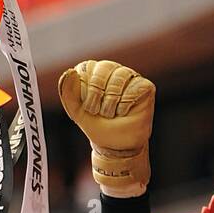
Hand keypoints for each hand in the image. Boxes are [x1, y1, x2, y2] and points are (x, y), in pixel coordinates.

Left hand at [58, 60, 153, 195]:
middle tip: (96, 111)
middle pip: (104, 67)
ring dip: (111, 101)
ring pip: (120, 76)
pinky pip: (134, 88)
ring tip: (110, 114)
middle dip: (96, 93)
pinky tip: (123, 113)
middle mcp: (112, 70)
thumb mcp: (77, 112)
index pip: (86, 67)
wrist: (115, 145)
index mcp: (94, 72)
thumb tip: (70, 72)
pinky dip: (125, 104)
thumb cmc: (97, 126)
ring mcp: (130, 76)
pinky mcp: (145, 86)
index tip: (86, 107)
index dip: (84, 89)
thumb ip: (69, 94)